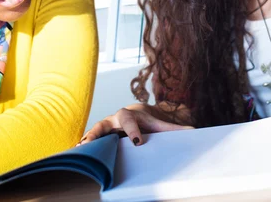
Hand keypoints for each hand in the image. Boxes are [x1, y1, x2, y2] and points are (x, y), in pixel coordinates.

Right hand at [79, 104, 193, 145]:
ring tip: (78, 150)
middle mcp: (114, 120)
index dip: (133, 130)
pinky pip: (90, 141)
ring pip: (93, 133)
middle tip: (91, 142)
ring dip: (86, 141)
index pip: (130, 122)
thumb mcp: (160, 124)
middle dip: (97, 133)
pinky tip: (76, 154)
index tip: (138, 142)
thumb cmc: (148, 121)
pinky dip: (84, 146)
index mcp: (129, 115)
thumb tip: (194, 131)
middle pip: (103, 124)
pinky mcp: (100, 137)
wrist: (137, 114)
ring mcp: (105, 128)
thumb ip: (174, 129)